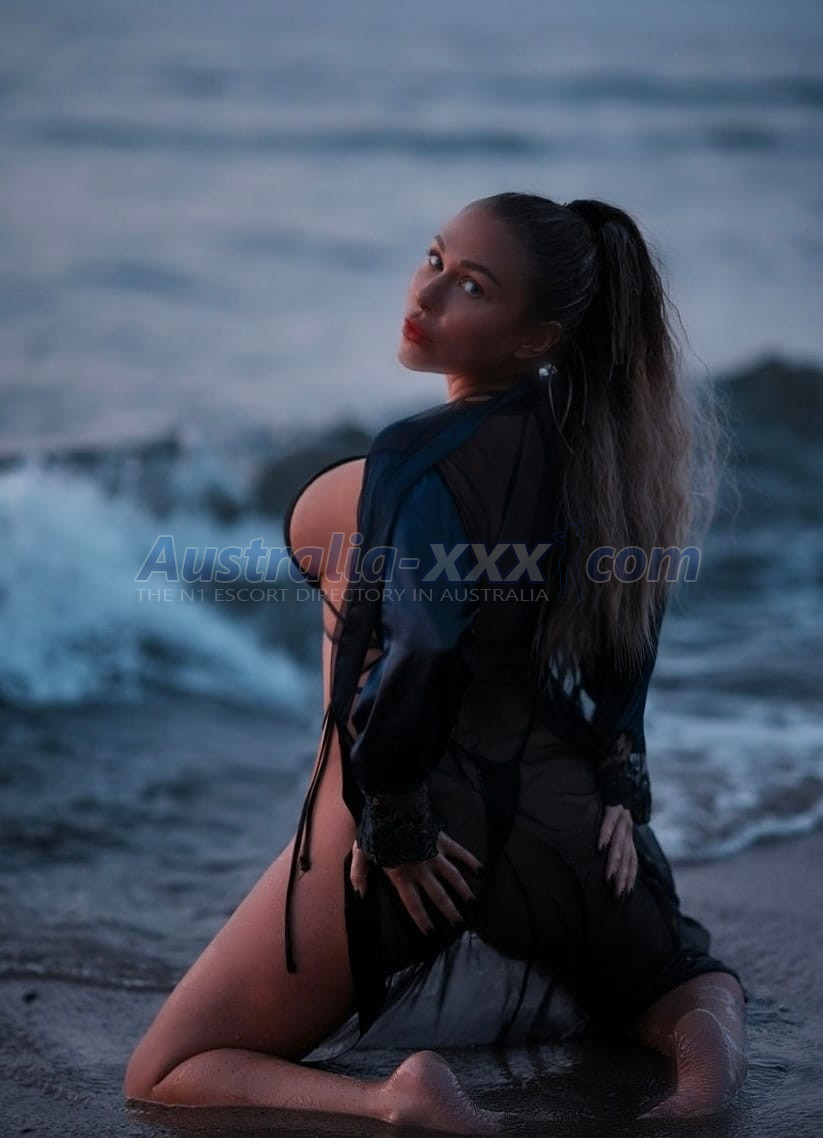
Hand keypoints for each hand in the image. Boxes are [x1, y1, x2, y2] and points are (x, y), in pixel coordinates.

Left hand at [350, 830, 481, 935]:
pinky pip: (460, 852)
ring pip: (453, 878)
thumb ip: (359, 876)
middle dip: (449, 911)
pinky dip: (471, 860)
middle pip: (438, 895)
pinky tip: (481, 870)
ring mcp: (435, 855)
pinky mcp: (443, 841)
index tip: (431, 932)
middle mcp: (421, 870)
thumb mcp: (362, 854)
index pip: (413, 904)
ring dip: (463, 892)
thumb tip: (359, 896)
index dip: (422, 919)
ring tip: (472, 904)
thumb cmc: (375, 831)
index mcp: (402, 876)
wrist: (393, 807)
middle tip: (459, 923)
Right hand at [598, 804, 636, 896]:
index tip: (626, 896)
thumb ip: (615, 833)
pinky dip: (605, 836)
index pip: (632, 860)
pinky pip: (609, 823)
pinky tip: (599, 848)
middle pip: (627, 858)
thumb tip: (607, 850)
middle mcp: (628, 828)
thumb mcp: (618, 817)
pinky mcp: (614, 807)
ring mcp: (622, 818)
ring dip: (615, 863)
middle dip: (623, 878)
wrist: (621, 768)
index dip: (630, 878)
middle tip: (618, 896)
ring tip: (609, 879)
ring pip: (619, 844)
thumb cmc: (615, 795)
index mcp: (629, 833)